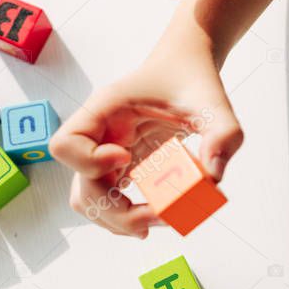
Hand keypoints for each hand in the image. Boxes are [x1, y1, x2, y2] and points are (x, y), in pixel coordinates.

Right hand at [49, 36, 241, 236]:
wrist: (188, 68)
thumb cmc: (192, 78)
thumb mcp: (214, 103)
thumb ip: (223, 135)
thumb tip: (213, 179)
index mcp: (106, 109)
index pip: (65, 145)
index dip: (90, 162)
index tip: (126, 158)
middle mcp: (99, 134)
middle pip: (81, 186)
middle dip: (115, 210)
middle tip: (157, 213)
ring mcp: (107, 154)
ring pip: (89, 200)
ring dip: (118, 219)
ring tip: (156, 219)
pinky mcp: (121, 168)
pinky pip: (108, 201)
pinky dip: (126, 217)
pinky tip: (155, 217)